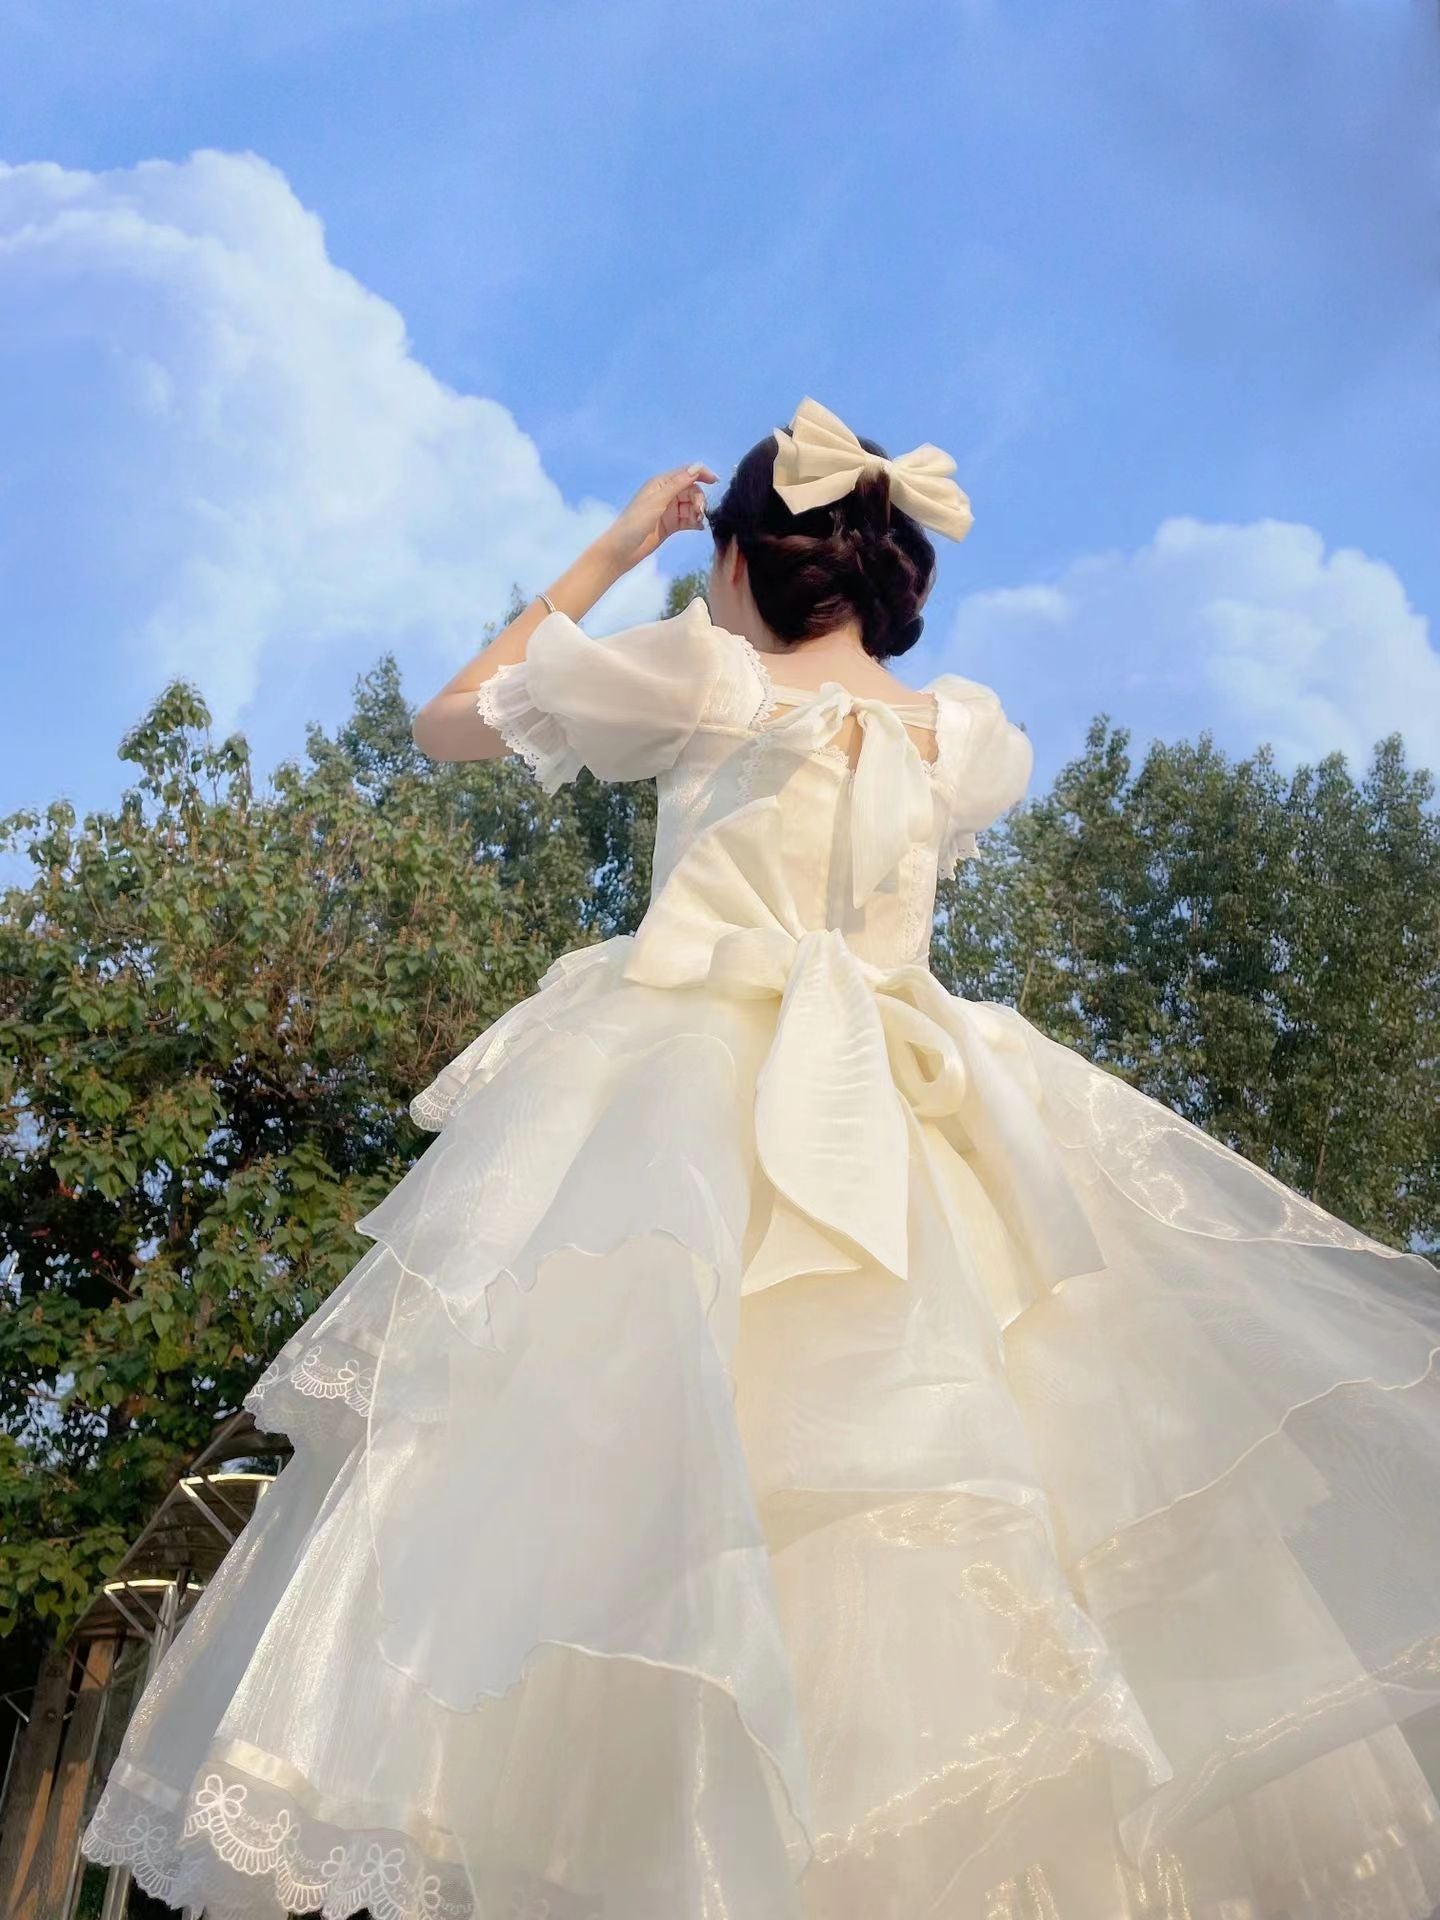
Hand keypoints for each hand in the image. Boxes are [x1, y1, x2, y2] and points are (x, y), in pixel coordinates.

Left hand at [597, 463, 718, 573]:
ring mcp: (669, 510)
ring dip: (698, 512)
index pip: (686, 472)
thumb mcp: (658, 501)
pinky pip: (688, 519)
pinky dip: (695, 522)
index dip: (701, 474)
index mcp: (661, 483)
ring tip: (697, 522)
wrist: (621, 550)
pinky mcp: (671, 525)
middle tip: (700, 513)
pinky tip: (698, 527)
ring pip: (691, 505)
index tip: (715, 482)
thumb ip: (678, 484)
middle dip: (699, 499)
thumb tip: (698, 466)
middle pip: (691, 490)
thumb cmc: (635, 523)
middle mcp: (666, 494)